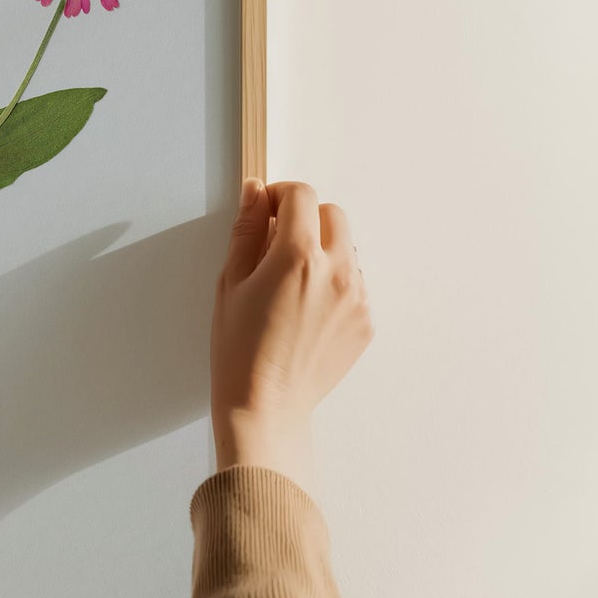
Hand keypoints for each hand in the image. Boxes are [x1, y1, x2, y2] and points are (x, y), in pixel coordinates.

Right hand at [210, 179, 373, 489]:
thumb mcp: (230, 283)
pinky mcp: (366, 321)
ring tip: (291, 284)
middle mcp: (337, 272)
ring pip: (347, 248)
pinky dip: (334, 283)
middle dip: (305, 217)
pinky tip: (305, 310)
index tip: (265, 210)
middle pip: (332, 214)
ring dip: (323, 249)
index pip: (301, 195)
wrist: (266, 406)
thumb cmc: (239, 349)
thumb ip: (246, 230)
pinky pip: (355, 283)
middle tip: (277, 243)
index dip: (279, 194)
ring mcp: (358, 298)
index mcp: (298, 257)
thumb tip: (255, 192)